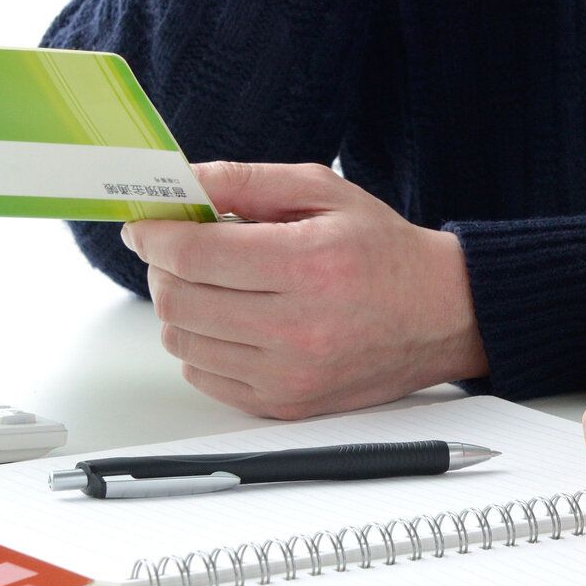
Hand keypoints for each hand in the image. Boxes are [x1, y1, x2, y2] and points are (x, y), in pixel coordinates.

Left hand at [120, 161, 485, 417]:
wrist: (440, 315)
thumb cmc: (383, 252)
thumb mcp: (324, 192)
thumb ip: (247, 181)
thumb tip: (182, 182)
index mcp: (308, 264)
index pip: (195, 254)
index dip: (156, 235)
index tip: (145, 225)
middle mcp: (297, 326)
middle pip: (179, 299)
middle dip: (163, 268)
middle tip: (177, 249)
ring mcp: (289, 374)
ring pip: (182, 341)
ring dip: (180, 306)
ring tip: (210, 285)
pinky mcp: (284, 403)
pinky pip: (203, 376)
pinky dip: (201, 345)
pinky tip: (230, 320)